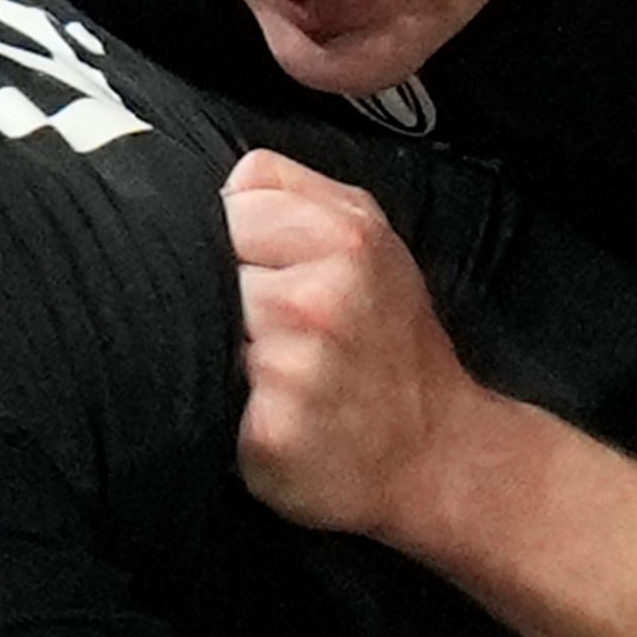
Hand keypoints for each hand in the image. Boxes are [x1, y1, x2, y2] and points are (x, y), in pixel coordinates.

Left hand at [225, 149, 489, 538]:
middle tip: (280, 330)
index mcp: (345, 237)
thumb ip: (293, 190)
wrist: (436, 452)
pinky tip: (269, 410)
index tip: (273, 274)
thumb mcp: (368, 237)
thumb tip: (221, 184)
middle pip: (207, 269)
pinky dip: (228, 406)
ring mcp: (292, 368)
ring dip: (223, 352)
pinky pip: (206, 398)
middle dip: (230, 298)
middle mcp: (319, 298)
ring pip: (200, 331)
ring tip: (277, 369)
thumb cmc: (391, 344)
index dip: (242, 242)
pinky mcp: (268, 432)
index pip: (231, 204)